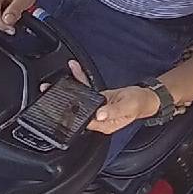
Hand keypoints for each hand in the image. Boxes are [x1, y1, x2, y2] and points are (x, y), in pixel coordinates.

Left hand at [47, 60, 161, 135]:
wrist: (145, 97)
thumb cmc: (139, 103)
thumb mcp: (127, 106)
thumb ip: (114, 111)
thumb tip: (99, 114)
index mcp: (104, 124)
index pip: (83, 121)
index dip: (71, 114)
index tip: (61, 105)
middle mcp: (97, 118)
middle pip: (76, 111)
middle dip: (62, 102)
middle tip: (48, 92)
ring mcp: (96, 108)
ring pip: (79, 99)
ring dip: (67, 89)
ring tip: (54, 82)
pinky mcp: (98, 99)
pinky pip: (86, 89)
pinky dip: (80, 79)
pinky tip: (73, 68)